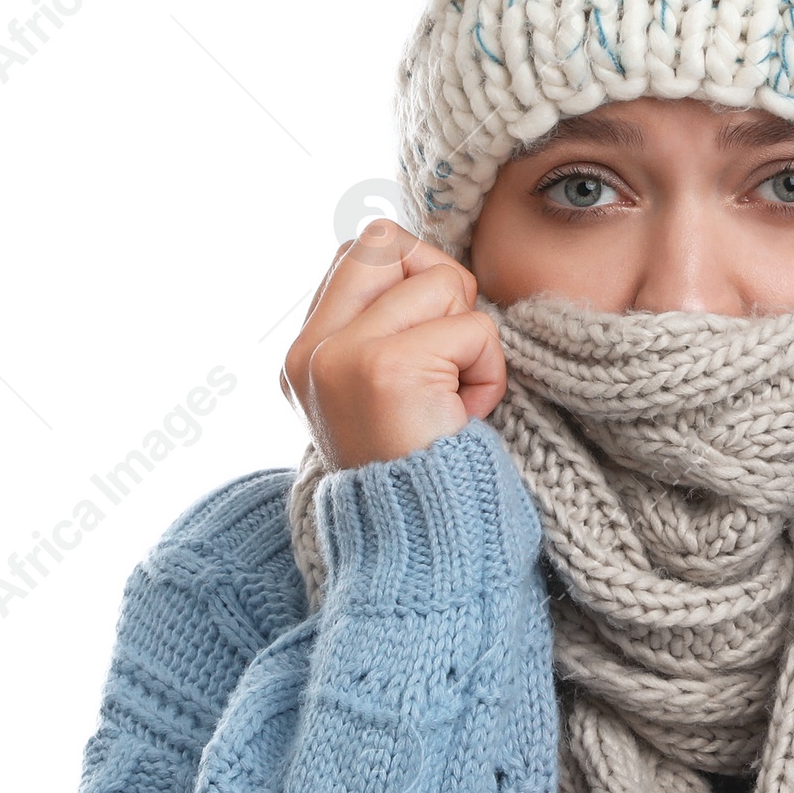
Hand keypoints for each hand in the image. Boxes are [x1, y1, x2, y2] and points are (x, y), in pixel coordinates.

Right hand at [280, 221, 506, 467]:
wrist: (424, 551)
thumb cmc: (426, 473)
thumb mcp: (385, 397)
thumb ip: (387, 330)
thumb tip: (433, 264)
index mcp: (304, 356)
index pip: (360, 251)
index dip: (414, 276)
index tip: (430, 345)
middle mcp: (310, 352)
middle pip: (389, 241)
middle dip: (442, 288)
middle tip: (447, 360)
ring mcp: (341, 357)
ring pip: (441, 281)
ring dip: (473, 340)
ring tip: (455, 400)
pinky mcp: (385, 370)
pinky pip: (474, 329)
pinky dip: (489, 374)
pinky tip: (466, 418)